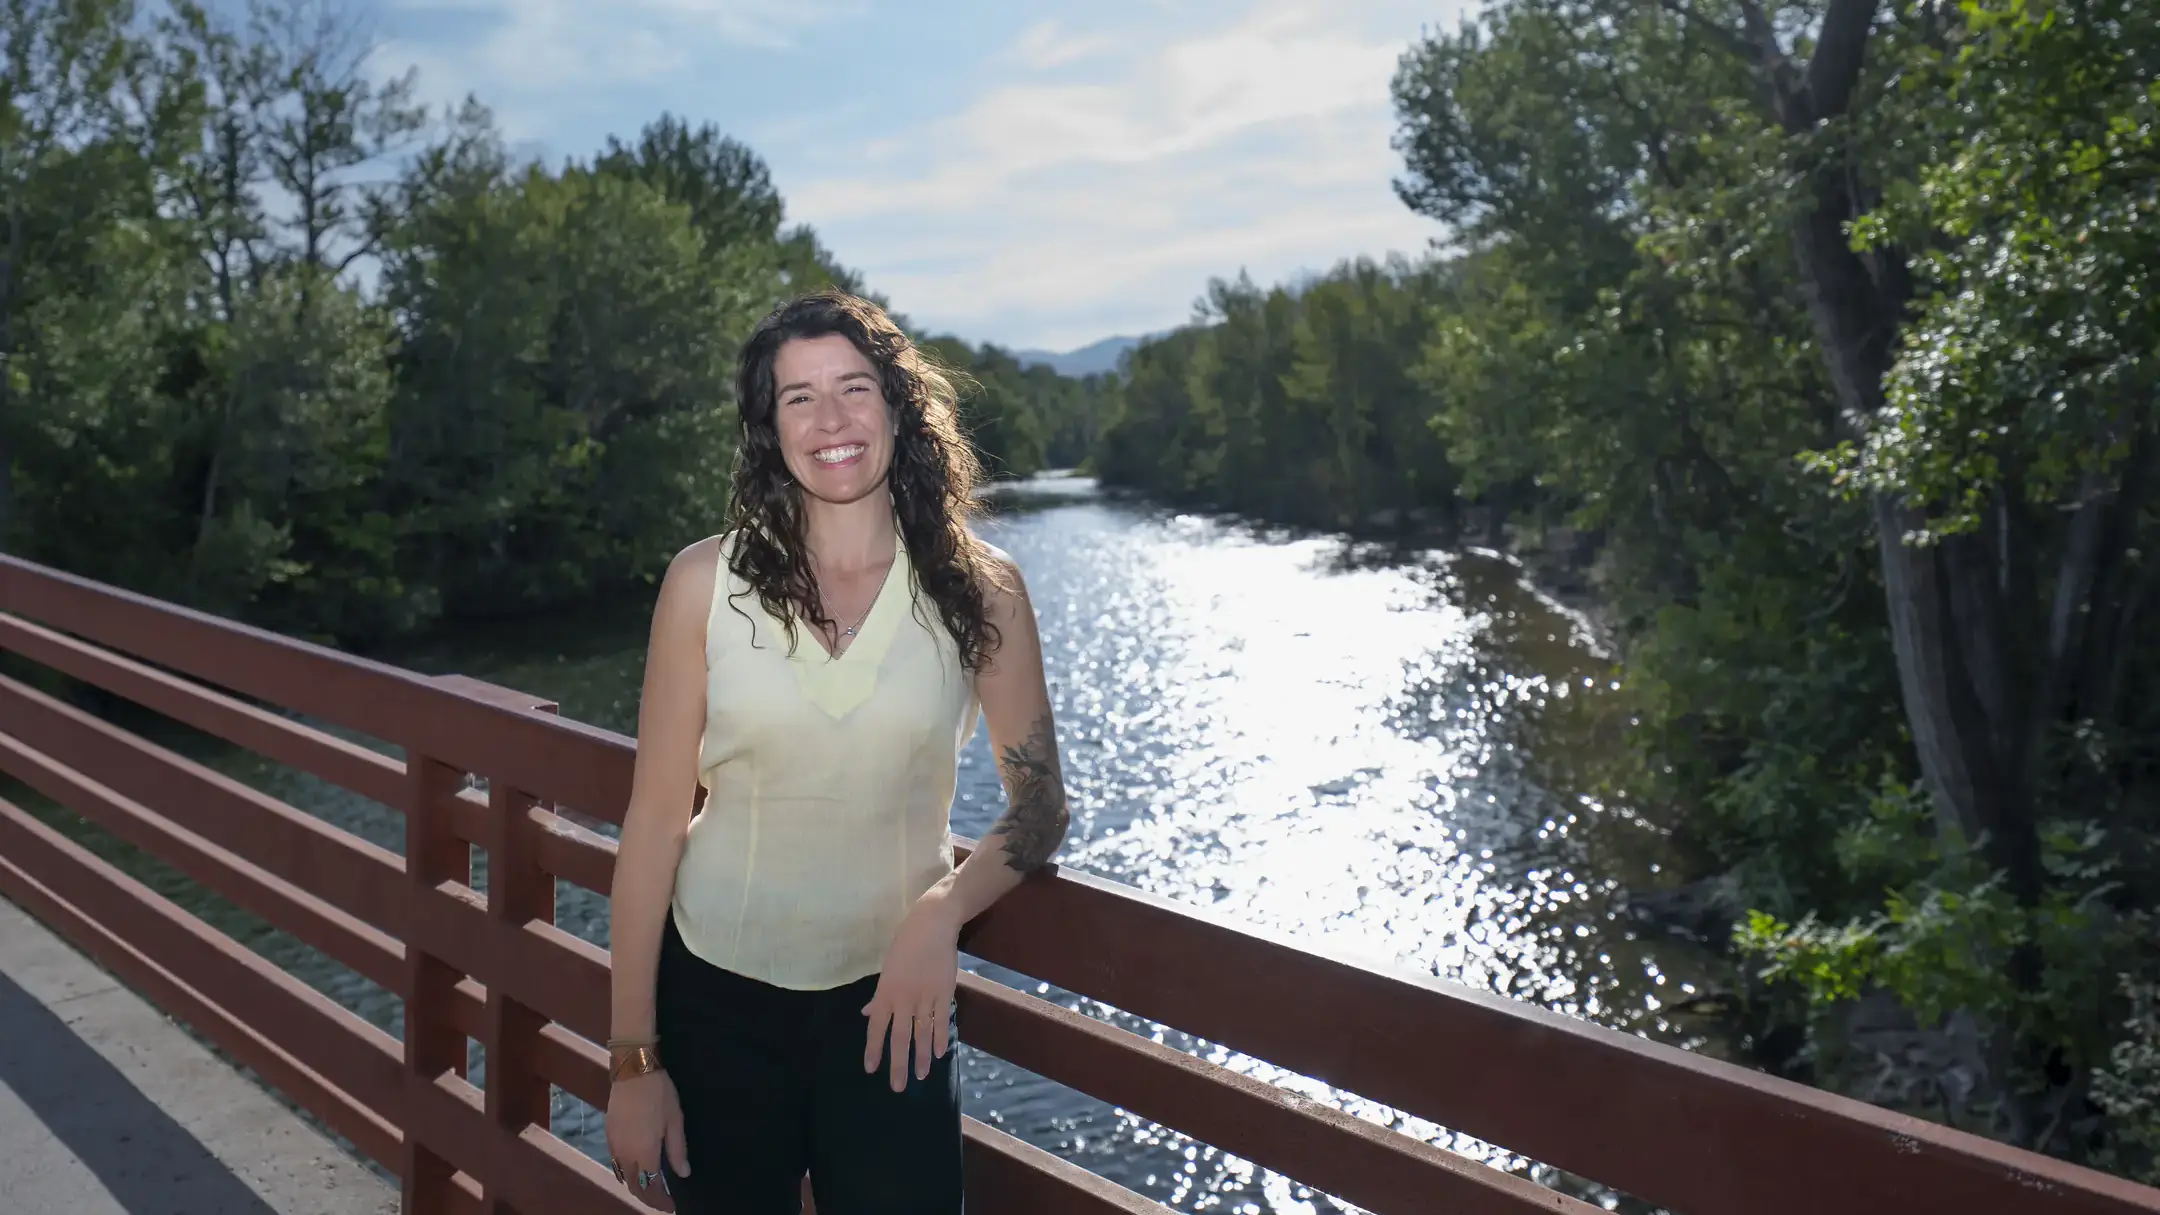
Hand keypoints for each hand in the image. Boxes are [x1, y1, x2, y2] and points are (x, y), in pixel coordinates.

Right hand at [605, 1069, 687, 1210]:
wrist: (633, 1070)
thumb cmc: (659, 1093)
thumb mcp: (675, 1121)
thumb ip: (678, 1150)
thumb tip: (684, 1173)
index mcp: (645, 1152)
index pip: (651, 1187)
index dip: (661, 1201)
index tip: (671, 1207)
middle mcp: (626, 1154)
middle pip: (634, 1186)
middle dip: (648, 1198)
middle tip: (662, 1202)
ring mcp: (614, 1145)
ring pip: (623, 1177)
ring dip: (636, 1187)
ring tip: (651, 1190)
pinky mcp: (608, 1136)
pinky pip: (616, 1164)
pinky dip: (626, 1174)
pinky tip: (636, 1171)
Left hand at [862, 888, 962, 1091]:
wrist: (931, 925)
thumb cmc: (905, 945)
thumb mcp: (887, 969)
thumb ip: (879, 997)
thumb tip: (868, 1015)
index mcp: (886, 993)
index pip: (876, 1028)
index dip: (873, 1049)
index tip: (871, 1069)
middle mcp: (904, 999)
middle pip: (899, 1037)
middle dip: (898, 1064)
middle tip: (897, 1087)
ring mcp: (925, 997)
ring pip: (922, 1033)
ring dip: (921, 1057)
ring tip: (921, 1076)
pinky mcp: (944, 992)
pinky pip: (942, 1020)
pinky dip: (941, 1037)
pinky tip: (940, 1053)